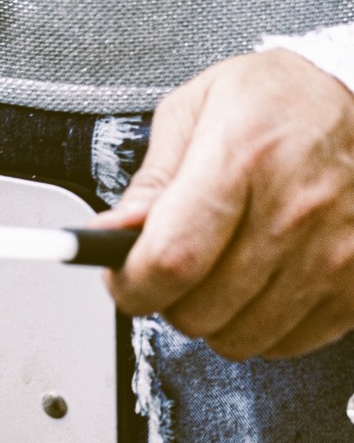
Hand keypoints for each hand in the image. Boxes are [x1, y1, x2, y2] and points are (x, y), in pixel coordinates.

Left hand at [94, 49, 353, 359]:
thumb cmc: (280, 101)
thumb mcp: (197, 110)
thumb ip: (151, 180)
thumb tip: (112, 235)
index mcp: (243, 156)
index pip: (172, 258)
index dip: (131, 283)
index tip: (121, 277)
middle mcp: (296, 209)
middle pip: (201, 308)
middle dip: (167, 298)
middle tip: (172, 266)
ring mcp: (336, 251)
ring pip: (241, 335)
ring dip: (213, 317)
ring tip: (218, 270)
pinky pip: (289, 341)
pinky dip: (260, 325)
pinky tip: (258, 284)